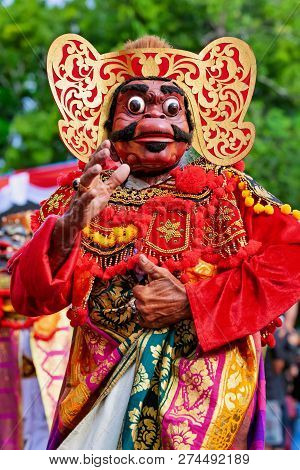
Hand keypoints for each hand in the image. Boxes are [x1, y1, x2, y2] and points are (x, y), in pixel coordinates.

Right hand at [49, 140, 128, 270]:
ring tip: (99, 168)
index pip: (95, 162)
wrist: (75, 221)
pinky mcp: (80, 207)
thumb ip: (115, 179)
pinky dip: (88, 196)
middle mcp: (85, 184)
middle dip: (97, 159)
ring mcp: (81, 195)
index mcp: (92, 179)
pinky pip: (83, 201)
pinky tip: (94, 192)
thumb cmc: (91, 204)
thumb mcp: (106, 191)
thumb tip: (127, 166)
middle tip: (106, 151)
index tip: (108, 142)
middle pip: (90, 168)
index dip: (100, 152)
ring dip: (91, 174)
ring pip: (84, 182)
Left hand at [132, 254, 191, 328]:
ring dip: (145, 306)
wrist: (188, 303)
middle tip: (156, 295)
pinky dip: (146, 317)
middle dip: (144, 296)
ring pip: (140, 309)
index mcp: (143, 294)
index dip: (144, 287)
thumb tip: (139, 257)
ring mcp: (147, 317)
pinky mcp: (152, 324)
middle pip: (137, 299)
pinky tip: (155, 311)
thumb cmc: (175, 287)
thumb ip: (148, 266)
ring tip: (157, 303)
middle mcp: (143, 306)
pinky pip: (142, 320)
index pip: (136, 289)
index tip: (152, 287)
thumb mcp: (162, 274)